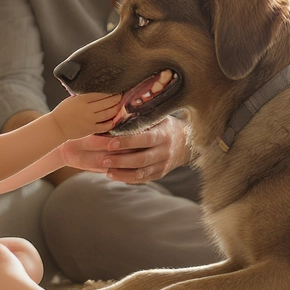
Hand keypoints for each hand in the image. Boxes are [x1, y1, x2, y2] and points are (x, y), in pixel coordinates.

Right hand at [48, 92, 120, 139]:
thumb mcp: (72, 99)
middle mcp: (87, 110)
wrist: (57, 127)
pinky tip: (115, 119)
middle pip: (107, 103)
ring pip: (108, 114)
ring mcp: (90, 120)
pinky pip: (105, 126)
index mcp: (81, 100)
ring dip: (116, 109)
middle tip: (121, 96)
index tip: (115, 89)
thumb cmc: (63, 111)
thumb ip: (84, 96)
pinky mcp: (91, 129)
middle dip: (116, 98)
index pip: (100, 94)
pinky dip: (112, 122)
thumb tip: (98, 92)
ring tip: (120, 105)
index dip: (110, 92)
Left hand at [61, 115, 189, 183]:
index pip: (145, 139)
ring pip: (141, 172)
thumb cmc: (165, 125)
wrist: (186, 142)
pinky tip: (113, 175)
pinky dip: (127, 178)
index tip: (110, 142)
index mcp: (164, 134)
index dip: (128, 142)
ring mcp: (163, 165)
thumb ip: (142, 116)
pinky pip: (142, 179)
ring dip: (122, 172)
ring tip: (105, 170)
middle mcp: (165, 151)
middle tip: (102, 159)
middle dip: (121, 160)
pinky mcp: (159, 174)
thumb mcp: (158, 116)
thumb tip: (119, 110)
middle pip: (142, 159)